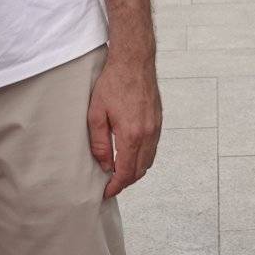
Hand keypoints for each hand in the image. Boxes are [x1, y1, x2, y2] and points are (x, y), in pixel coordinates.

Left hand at [86, 43, 162, 198]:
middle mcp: (148, 134)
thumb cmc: (113, 83)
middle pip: (140, 170)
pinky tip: (131, 155)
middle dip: (126, 182)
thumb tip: (104, 165)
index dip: (116, 186)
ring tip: (119, 172)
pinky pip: (153, 148)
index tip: (107, 192)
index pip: (126, 172)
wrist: (134, 61)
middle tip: (111, 186)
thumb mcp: (96, 114)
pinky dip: (143, 158)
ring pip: (149, 160)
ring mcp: (156, 128)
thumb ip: (99, 143)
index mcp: (131, 135)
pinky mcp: (158, 121)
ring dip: (135, 171)